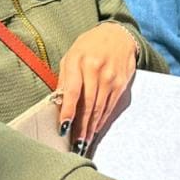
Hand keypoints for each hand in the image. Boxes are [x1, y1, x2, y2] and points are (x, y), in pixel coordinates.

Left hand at [57, 22, 137, 152]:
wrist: (118, 35)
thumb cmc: (89, 46)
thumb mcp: (70, 56)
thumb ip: (64, 79)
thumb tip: (58, 104)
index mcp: (78, 61)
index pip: (72, 91)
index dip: (68, 111)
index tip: (64, 128)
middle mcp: (95, 69)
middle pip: (88, 103)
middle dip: (81, 126)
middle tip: (76, 144)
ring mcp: (110, 77)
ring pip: (100, 107)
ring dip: (92, 127)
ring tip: (85, 142)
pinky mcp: (121, 83)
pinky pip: (110, 106)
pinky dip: (102, 119)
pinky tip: (96, 129)